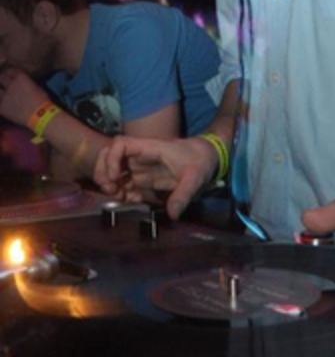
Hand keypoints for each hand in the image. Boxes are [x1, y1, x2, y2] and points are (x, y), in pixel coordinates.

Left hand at [0, 66, 49, 126]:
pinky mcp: (1, 107)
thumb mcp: (37, 87)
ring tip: (3, 92)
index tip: (11, 74)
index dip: (10, 72)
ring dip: (1, 90)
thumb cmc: (42, 100)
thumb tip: (25, 83)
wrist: (40, 115)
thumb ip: (28, 83)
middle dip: (3, 78)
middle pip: (1, 77)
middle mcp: (10, 85)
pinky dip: (1, 102)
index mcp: (21, 78)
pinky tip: (5, 104)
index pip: (11, 70)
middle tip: (4, 81)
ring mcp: (4, 96)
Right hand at [93, 136, 217, 218]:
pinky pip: (126, 185)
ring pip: (114, 172)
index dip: (111, 158)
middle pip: (109, 156)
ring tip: (119, 197)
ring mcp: (142, 168)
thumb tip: (172, 214)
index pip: (121, 144)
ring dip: (111, 185)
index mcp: (151, 148)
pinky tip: (130, 201)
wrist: (208, 158)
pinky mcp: (145, 180)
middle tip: (111, 190)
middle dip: (103, 172)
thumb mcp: (195, 177)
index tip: (115, 176)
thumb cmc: (201, 160)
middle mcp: (141, 157)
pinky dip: (123, 193)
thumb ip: (183, 194)